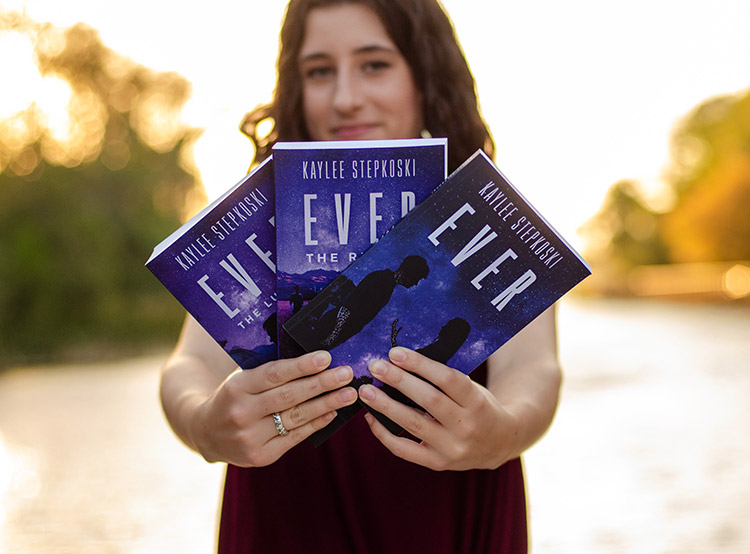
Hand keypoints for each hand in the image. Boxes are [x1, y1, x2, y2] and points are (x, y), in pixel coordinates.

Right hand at [191, 351, 356, 466]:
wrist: (205, 432)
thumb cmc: (233, 396)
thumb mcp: (241, 378)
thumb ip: (269, 371)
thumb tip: (315, 360)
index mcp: (237, 387)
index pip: (274, 374)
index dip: (302, 366)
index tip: (326, 357)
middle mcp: (242, 413)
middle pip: (289, 396)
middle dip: (322, 384)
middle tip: (346, 374)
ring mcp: (250, 437)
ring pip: (295, 418)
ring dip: (326, 405)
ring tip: (348, 394)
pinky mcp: (260, 456)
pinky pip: (294, 437)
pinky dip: (315, 423)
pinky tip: (332, 412)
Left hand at [358, 347, 520, 470]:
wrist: (500, 442)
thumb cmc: (479, 406)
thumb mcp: (473, 389)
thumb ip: (445, 379)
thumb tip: (402, 361)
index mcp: (477, 402)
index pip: (446, 379)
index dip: (419, 364)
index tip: (395, 352)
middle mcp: (466, 426)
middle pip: (428, 400)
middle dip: (398, 380)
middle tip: (375, 366)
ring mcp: (452, 448)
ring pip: (412, 424)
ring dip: (385, 405)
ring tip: (366, 391)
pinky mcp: (438, 463)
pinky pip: (404, 449)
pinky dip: (383, 433)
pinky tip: (371, 417)